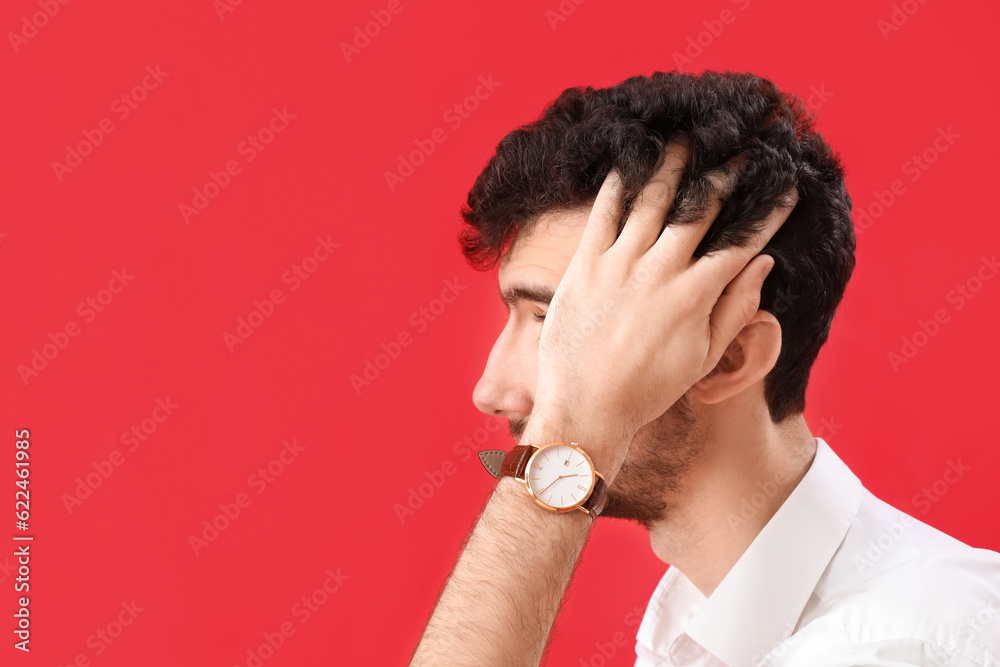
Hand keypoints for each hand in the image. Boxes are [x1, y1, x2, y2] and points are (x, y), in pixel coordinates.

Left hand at [532, 137, 796, 478]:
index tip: (785, 188)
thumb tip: (764, 264)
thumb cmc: (648, 389)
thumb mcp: (703, 357)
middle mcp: (660, 271)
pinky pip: (603, 212)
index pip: (741, 242)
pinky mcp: (584, 265)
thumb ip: (735, 308)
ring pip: (651, 200)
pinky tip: (629, 160)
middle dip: (724, 175)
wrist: (586, 408)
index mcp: (695, 295)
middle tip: (737, 149)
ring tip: (684, 139)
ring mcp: (620, 264)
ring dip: (671, 165)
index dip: (768, 213)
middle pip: (699, 209)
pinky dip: (618, 183)